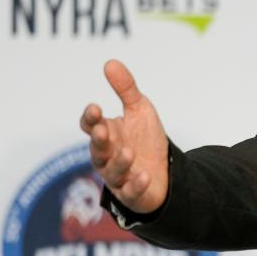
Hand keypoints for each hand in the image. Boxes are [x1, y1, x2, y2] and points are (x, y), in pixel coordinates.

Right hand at [79, 60, 168, 213]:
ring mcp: (119, 176)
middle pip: (97, 149)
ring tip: (128, 152)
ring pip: (112, 172)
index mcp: (107, 134)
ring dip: (119, 163)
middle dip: (99, 140)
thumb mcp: (140, 110)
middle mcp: (108, 156)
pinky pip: (131, 192)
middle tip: (103, 130)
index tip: (95, 108)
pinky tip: (144, 176)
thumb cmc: (145, 140)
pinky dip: (135, 185)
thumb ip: (126, 89)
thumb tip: (110, 62)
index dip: (91, 118)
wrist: (165, 170)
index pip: (91, 126)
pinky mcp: (133, 193)